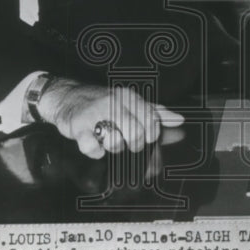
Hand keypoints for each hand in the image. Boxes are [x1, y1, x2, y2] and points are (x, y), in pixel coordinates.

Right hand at [35, 78, 184, 158]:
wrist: (68, 97)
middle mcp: (113, 103)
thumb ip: (155, 114)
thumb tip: (180, 121)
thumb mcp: (131, 104)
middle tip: (127, 142)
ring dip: (114, 147)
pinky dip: (95, 151)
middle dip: (134, 145)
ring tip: (109, 140)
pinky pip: (92, 148)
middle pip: (135, 134)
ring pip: (115, 142)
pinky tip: (95, 145)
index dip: (151, 135)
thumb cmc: (104, 104)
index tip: (145, 138)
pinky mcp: (78, 127)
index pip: (152, 121)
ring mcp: (94, 115)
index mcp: (129, 98)